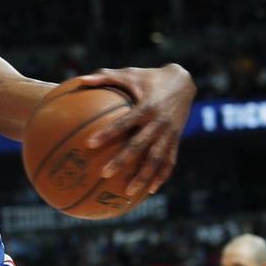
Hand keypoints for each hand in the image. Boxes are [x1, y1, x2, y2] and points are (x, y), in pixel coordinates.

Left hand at [76, 64, 195, 195]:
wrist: (184, 81)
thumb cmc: (150, 77)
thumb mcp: (130, 73)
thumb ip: (105, 77)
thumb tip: (80, 79)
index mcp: (146, 107)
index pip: (124, 122)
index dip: (108, 133)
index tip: (90, 144)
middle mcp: (158, 122)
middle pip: (139, 146)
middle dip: (122, 161)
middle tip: (104, 173)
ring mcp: (169, 133)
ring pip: (156, 159)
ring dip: (143, 176)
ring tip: (128, 192)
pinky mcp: (176, 139)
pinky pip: (170, 161)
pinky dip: (161, 176)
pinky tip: (150, 190)